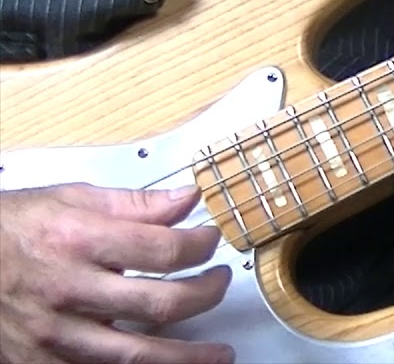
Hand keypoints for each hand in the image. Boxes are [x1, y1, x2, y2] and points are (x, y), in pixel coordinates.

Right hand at [0, 183, 233, 363]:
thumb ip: (136, 203)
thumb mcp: (71, 199)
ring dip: (186, 358)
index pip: (163, 250)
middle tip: (220, 285)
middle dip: (205, 296)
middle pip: (159, 304)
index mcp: (78, 241)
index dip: (201, 246)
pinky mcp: (41, 361)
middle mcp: (69, 290)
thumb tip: (188, 199)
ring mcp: (55, 333)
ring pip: (135, 356)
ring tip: (218, 355)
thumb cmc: (13, 229)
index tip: (212, 241)